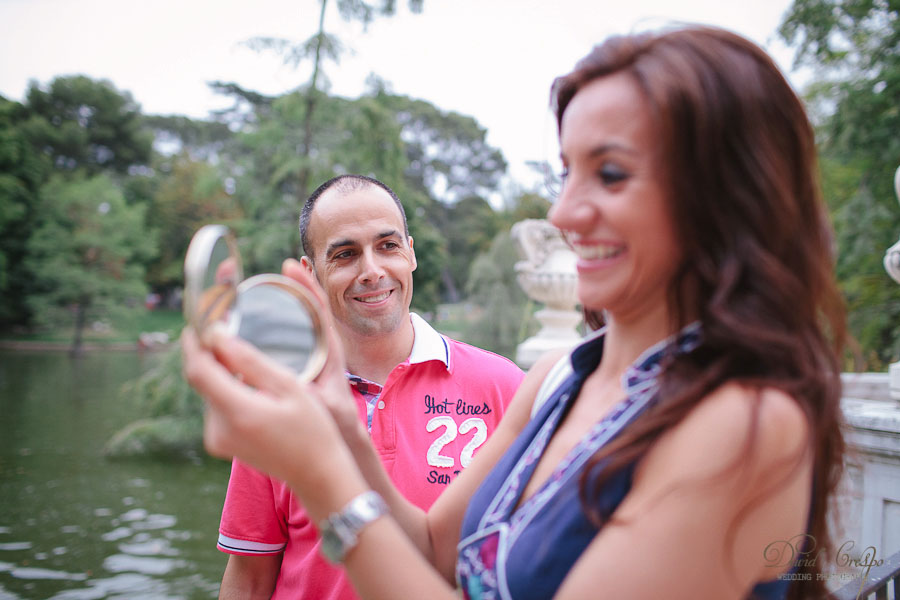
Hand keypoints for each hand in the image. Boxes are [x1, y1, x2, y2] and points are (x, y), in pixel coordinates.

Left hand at [182, 324, 350, 490]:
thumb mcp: (289, 387)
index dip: (193, 344)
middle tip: (224, 329)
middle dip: (208, 354)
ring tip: (241, 356)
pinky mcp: (218, 444)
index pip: (199, 371)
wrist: (316, 473)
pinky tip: (247, 383)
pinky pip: (216, 406)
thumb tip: (219, 336)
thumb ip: (251, 361)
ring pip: (209, 392)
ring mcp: (216, 440)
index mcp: (238, 413)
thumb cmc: (312, 428)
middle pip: (202, 380)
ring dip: (219, 372)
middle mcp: (219, 429)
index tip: (198, 323)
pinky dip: (225, 389)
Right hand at [281, 258, 364, 438]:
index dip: (307, 286)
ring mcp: (315, 348)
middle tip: (290, 262)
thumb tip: (300, 388)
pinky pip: (296, 329)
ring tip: (281, 273)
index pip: (319, 310)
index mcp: (330, 350)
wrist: (344, 430)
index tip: (293, 266)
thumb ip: (316, 397)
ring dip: (294, 294)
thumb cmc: (337, 418)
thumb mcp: (328, 405)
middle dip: (300, 283)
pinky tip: (265, 305)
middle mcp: (323, 344)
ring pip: (303, 315)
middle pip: (311, 306)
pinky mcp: (307, 355)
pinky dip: (286, 313)